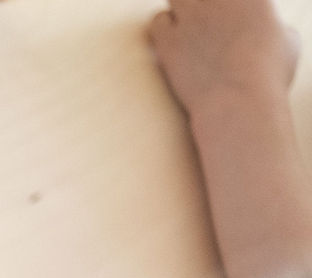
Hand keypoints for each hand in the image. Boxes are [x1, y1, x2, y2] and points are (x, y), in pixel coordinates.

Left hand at [151, 0, 299, 116]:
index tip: (226, 19)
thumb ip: (275, 27)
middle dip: (204, 6)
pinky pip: (157, 20)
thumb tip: (271, 29)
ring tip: (188, 27)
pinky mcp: (168, 38)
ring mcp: (192, 16)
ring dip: (182, 9)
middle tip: (205, 23)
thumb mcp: (288, 44)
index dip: (227, 6)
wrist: (238, 99)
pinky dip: (164, 28)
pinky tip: (173, 42)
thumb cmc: (269, 77)